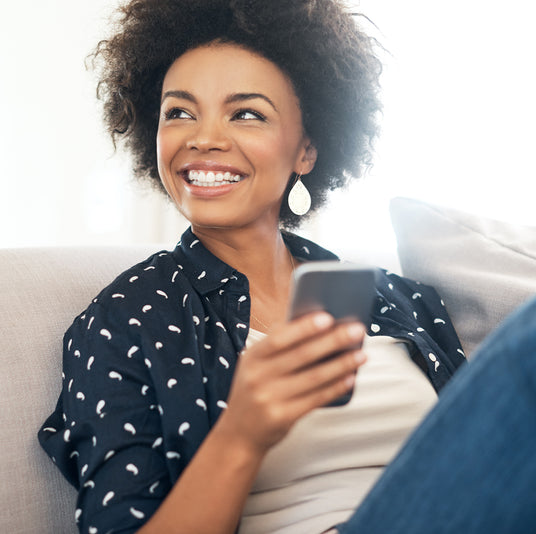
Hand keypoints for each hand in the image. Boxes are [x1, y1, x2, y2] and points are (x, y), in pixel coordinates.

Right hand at [218, 312, 366, 454]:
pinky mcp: (283, 417)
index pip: (280, 337)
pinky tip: (350, 378)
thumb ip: (276, 345)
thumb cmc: (253, 390)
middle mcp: (259, 376)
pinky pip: (315, 399)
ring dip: (341, 364)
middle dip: (333, 341)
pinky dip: (335, 387)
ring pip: (314, 377)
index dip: (304, 327)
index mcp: (252, 357)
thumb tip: (309, 322)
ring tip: (361, 355)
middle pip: (302, 355)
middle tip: (357, 330)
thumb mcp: (254, 364)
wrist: (238, 433)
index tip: (328, 317)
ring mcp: (270, 398)